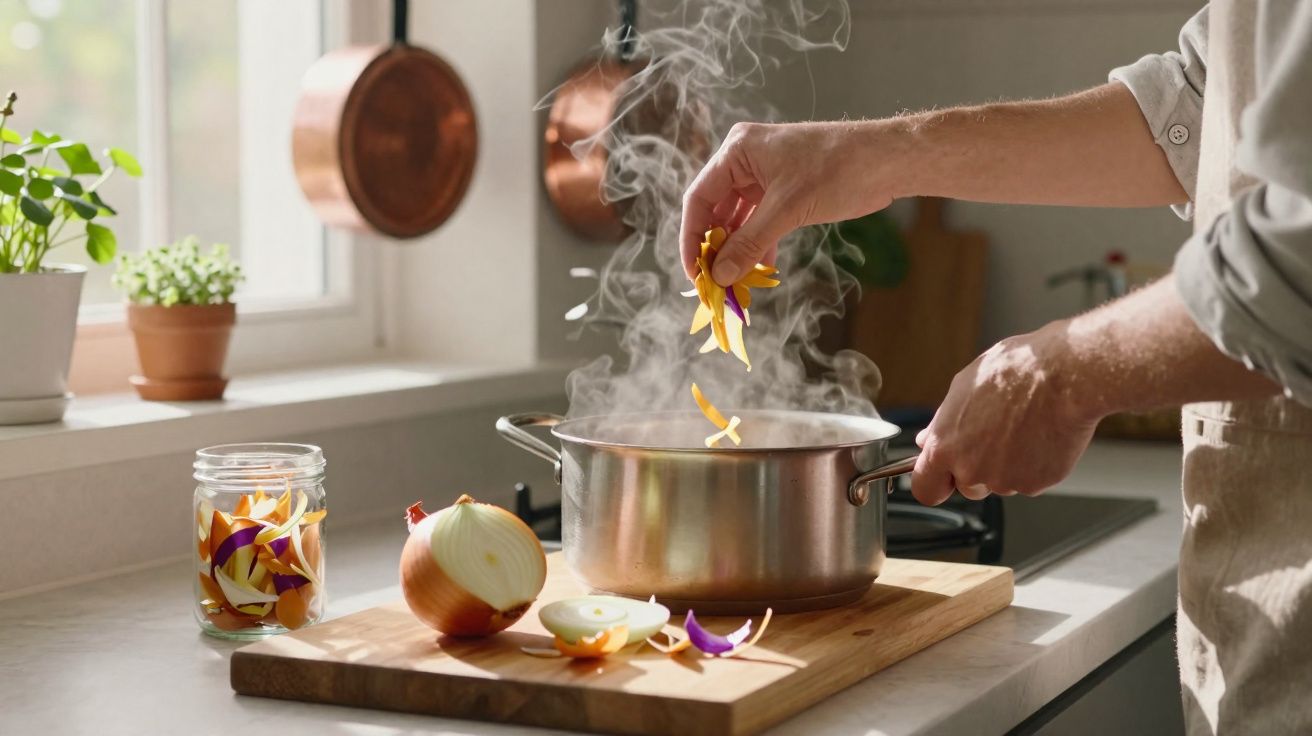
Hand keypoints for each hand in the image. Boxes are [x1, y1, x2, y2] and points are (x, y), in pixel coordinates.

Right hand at [679, 120, 904, 284]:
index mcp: (737, 151)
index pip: (699, 198)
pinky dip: (758, 246)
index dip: (692, 238)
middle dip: (715, 249)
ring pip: (738, 220)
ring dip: (737, 251)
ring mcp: (764, 176)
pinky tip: (759, 271)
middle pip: (715, 210)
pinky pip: (760, 223)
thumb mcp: (788, 209)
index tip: (693, 272)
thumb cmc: (838, 170)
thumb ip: (750, 243)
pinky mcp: (783, 192)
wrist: (886, 161)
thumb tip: (720, 275)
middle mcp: (745, 161)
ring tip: (735, 283)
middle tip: (713, 284)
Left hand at [911, 321, 1102, 505]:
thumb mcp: (963, 386)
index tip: (941, 478)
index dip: (934, 483)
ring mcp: (1004, 481)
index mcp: (945, 446)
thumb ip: (943, 423)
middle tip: (995, 437)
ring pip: (1001, 483)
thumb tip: (928, 440)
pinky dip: (1034, 464)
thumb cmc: (1015, 371)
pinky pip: (1029, 481)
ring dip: (1008, 465)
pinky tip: (1040, 435)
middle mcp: (971, 469)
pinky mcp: (1036, 484)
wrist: (1064, 375)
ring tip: (1023, 428)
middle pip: (967, 487)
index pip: (925, 488)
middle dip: (977, 470)